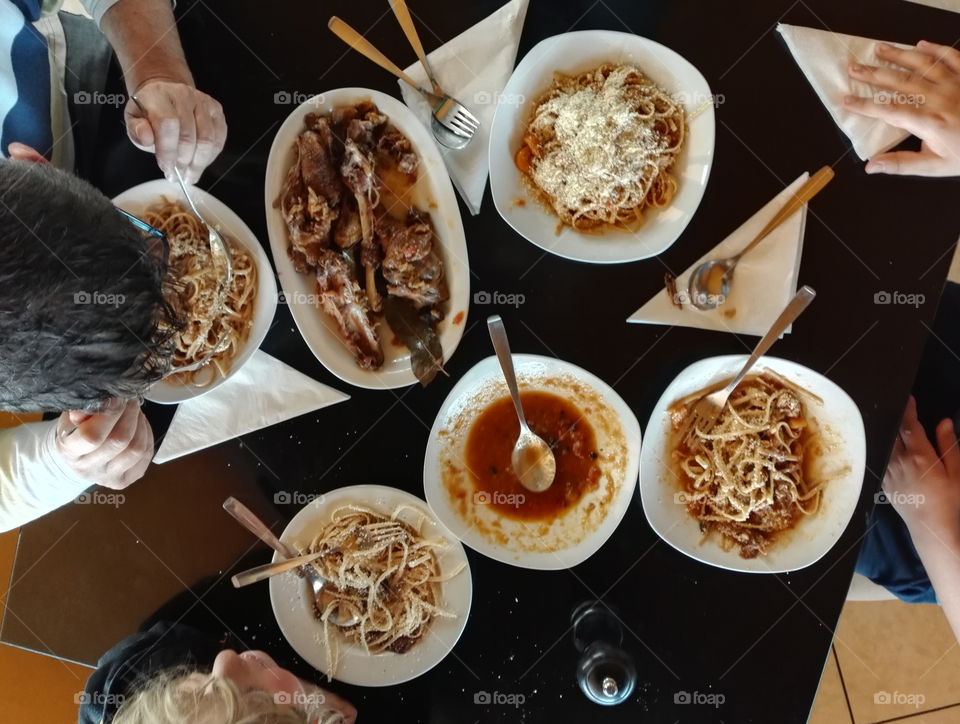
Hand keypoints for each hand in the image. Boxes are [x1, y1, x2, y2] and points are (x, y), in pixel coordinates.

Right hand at [55, 398, 153, 489]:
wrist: (79, 456)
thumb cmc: (76, 430)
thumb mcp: (72, 416)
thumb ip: (83, 408)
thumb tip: (102, 400)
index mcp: (69, 451)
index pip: (93, 436)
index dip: (110, 414)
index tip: (117, 396)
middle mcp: (87, 469)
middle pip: (119, 441)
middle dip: (129, 414)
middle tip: (130, 399)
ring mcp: (108, 478)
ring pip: (136, 448)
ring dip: (140, 424)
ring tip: (134, 411)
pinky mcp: (127, 480)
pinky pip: (146, 454)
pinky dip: (146, 434)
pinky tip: (138, 425)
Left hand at [124, 79, 225, 182]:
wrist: (166, 97)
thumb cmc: (150, 114)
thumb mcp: (133, 121)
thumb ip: (136, 131)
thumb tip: (146, 138)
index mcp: (158, 95)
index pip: (167, 124)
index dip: (168, 150)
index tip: (166, 167)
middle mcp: (183, 95)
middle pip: (189, 135)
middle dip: (183, 161)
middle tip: (177, 175)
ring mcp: (203, 102)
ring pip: (208, 139)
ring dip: (199, 163)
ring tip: (189, 174)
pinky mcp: (216, 111)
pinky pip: (219, 139)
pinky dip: (210, 157)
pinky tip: (200, 163)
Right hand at [843, 40, 959, 175]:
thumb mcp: (934, 166)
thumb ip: (901, 164)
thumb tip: (871, 166)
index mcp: (929, 122)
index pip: (889, 111)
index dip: (865, 105)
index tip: (845, 100)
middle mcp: (939, 98)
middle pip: (900, 82)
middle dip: (873, 74)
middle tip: (853, 67)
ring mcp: (955, 84)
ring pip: (922, 65)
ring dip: (898, 55)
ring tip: (879, 49)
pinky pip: (951, 57)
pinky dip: (936, 50)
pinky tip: (920, 44)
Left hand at [882, 396, 959, 536]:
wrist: (931, 526)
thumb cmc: (948, 500)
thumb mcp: (956, 471)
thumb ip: (948, 444)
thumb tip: (943, 422)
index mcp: (919, 455)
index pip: (909, 425)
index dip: (908, 410)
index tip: (909, 399)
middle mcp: (899, 460)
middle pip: (893, 432)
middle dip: (898, 420)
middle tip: (903, 412)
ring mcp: (888, 471)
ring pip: (886, 444)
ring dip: (891, 434)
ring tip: (898, 428)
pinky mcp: (883, 481)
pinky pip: (882, 459)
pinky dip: (886, 450)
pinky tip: (892, 449)